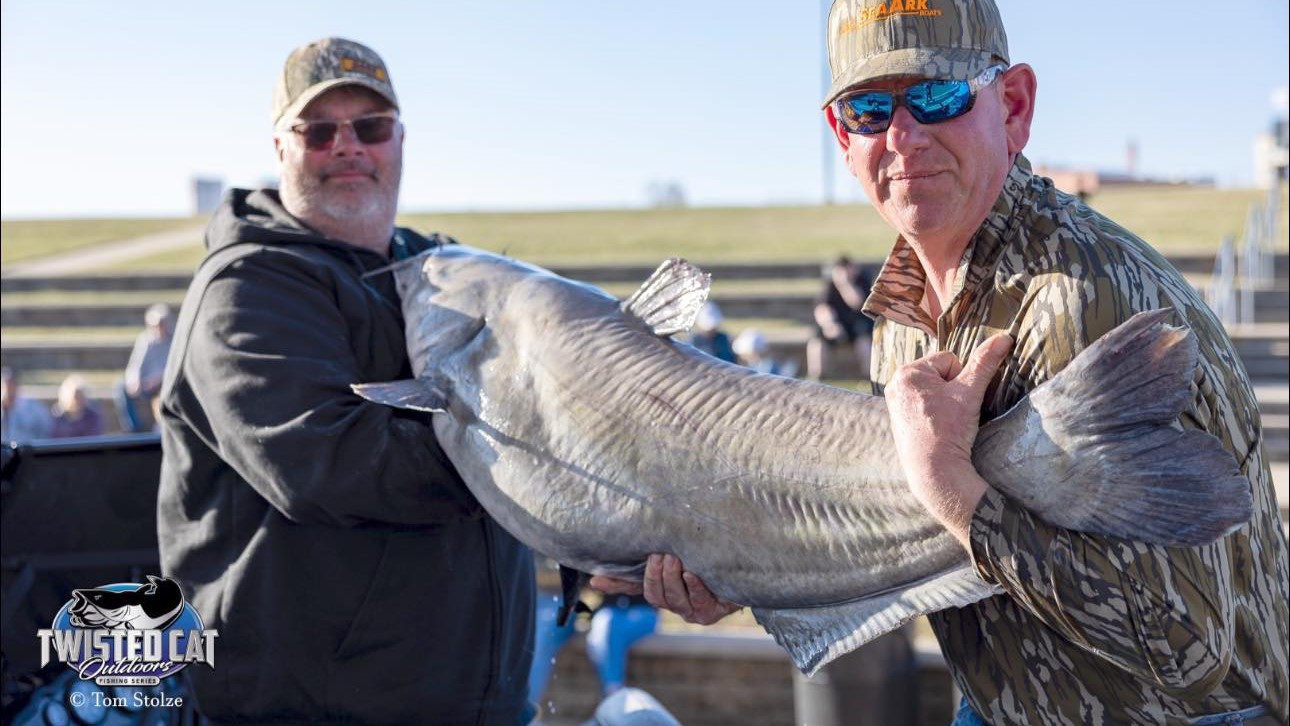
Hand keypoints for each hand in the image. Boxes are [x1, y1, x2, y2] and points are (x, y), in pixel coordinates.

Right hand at [589, 554, 741, 624]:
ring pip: (672, 600)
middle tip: (659, 554)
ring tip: (675, 558)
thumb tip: (641, 523)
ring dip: (672, 578)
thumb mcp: (685, 545)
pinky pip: (699, 601)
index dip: (614, 584)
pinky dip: (695, 586)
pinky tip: (693, 573)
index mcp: (663, 586)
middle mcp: (674, 601)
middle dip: (654, 575)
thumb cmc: (711, 553)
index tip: (596, 580)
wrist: (749, 566)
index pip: (633, 586)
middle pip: (654, 595)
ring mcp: (692, 610)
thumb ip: (663, 542)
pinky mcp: (711, 613)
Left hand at [884, 334, 1011, 548]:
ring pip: (934, 391)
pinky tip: (936, 429)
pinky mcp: (899, 420)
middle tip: (951, 414)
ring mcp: (895, 403)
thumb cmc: (948, 430)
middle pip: (940, 375)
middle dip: (952, 390)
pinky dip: (935, 414)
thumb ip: (986, 362)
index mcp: (907, 372)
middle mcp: (895, 385)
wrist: (934, 471)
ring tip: (945, 422)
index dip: (962, 380)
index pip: (950, 360)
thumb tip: (1005, 337)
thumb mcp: (970, 392)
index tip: (957, 402)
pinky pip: (925, 406)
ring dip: (945, 402)